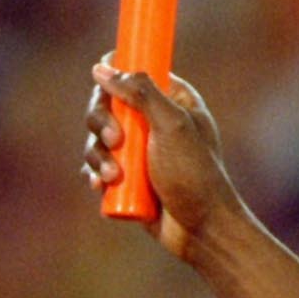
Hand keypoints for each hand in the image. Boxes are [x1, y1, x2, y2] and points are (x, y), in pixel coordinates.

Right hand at [82, 55, 239, 262]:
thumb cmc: (195, 176)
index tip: (108, 95)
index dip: (112, 77)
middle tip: (116, 142)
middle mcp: (155, 120)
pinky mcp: (129, 175)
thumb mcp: (172, 126)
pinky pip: (98, 164)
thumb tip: (102, 67)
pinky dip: (96, 173)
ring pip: (97, 137)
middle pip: (105, 103)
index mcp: (173, 100)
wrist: (203, 230)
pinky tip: (102, 186)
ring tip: (114, 177)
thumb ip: (141, 93)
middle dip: (101, 122)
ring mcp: (140, 149)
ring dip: (97, 155)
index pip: (132, 70)